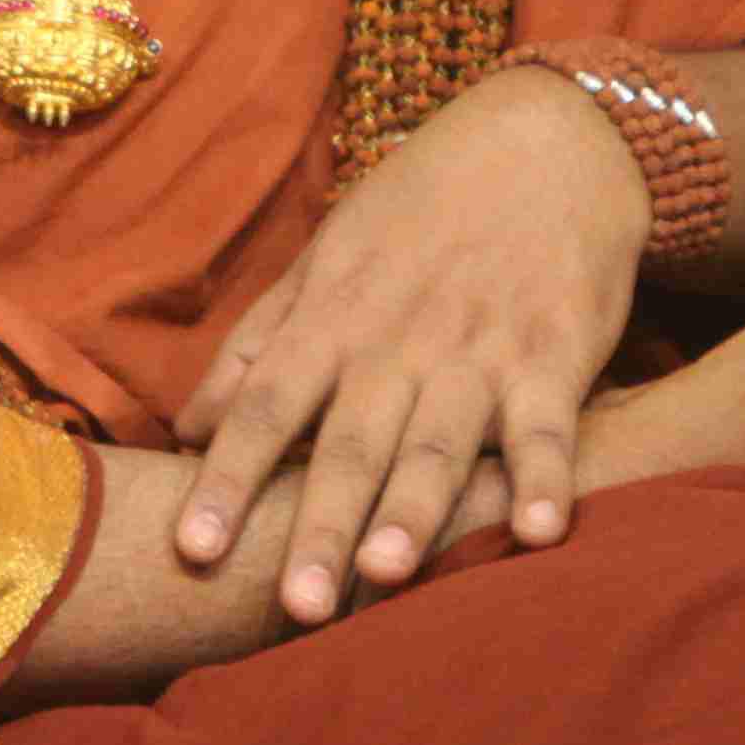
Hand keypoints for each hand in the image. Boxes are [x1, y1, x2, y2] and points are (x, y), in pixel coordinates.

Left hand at [170, 68, 646, 626]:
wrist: (545, 137)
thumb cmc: (421, 208)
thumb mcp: (327, 258)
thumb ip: (259, 343)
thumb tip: (188, 429)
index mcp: (335, 318)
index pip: (267, 406)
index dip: (228, 478)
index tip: (190, 550)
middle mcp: (399, 341)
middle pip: (350, 442)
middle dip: (321, 524)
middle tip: (295, 607)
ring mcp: (480, 349)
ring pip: (441, 440)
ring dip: (415, 508)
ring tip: (388, 576)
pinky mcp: (555, 354)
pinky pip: (548, 425)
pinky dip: (547, 476)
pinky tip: (540, 532)